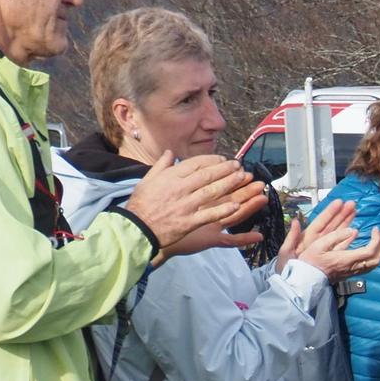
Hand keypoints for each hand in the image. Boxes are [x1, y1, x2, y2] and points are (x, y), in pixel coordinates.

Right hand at [124, 153, 265, 260]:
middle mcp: (180, 189)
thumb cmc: (141, 204)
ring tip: (242, 179)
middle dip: (225, 169)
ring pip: (212, 192)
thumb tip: (169, 152)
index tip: (223, 159)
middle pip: (207, 175)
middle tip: (238, 166)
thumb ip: (161, 165)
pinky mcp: (189, 222)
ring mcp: (186, 206)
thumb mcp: (147, 180)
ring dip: (229, 184)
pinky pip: (210, 215)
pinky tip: (236, 206)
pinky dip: (223, 210)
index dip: (212, 160)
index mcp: (171, 177)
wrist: (136, 228)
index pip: (195, 164)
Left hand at [278, 197, 355, 273]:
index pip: (321, 222)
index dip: (330, 212)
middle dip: (342, 214)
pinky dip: (348, 238)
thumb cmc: (286, 268)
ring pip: (337, 232)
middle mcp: (318, 241)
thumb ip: (291, 237)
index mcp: (307, 238)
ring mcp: (324, 248)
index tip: (339, 202)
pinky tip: (355, 232)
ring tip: (355, 212)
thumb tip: (295, 221)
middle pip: (332, 224)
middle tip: (352, 204)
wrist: (291, 284)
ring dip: (346, 222)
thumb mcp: (286, 252)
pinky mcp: (329, 256)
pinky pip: (340, 245)